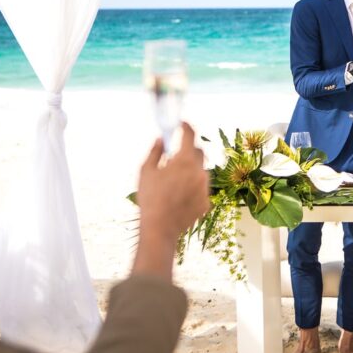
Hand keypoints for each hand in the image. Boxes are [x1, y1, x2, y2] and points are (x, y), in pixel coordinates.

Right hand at [136, 123, 209, 246]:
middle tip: (176, 154)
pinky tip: (179, 195)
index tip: (182, 123)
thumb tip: (161, 139)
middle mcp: (199, 172)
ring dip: (191, 170)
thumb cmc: (150, 198)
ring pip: (201, 171)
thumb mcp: (146, 171)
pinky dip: (193, 186)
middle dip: (189, 149)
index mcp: (184, 161)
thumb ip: (156, 151)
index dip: (186, 126)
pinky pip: (202, 188)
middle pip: (199, 152)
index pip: (190, 136)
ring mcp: (205, 187)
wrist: (160, 228)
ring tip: (174, 180)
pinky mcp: (206, 201)